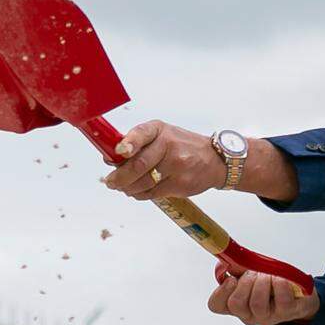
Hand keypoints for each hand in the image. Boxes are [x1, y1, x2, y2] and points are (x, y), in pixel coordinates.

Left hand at [104, 121, 224, 199]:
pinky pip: (153, 193)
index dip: (128, 143)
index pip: (142, 133)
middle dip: (120, 176)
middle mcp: (169, 145)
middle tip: (111, 182)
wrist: (214, 160)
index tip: (119, 151)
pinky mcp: (180, 183)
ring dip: (128, 188)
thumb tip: (112, 157)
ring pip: (144, 182)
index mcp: (160, 130)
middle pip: (139, 164)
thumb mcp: (162, 135)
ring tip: (122, 188)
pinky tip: (137, 192)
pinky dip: (140, 194)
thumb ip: (138, 144)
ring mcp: (176, 166)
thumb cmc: (182, 146)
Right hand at [207, 269, 319, 324]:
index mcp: (237, 304)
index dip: (221, 291)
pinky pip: (281, 298)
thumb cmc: (272, 283)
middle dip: (246, 282)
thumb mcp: (252, 274)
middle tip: (256, 273)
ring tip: (270, 275)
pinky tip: (282, 279)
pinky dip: (280, 283)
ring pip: (256, 302)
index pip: (216, 305)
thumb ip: (236, 268)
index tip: (231, 278)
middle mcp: (250, 314)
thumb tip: (225, 258)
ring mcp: (268, 316)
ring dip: (263, 281)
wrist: (300, 294)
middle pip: (236, 303)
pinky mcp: (287, 312)